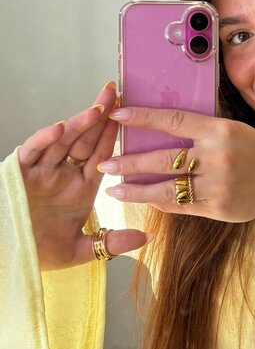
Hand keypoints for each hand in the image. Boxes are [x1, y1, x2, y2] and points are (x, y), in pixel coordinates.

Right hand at [17, 83, 149, 269]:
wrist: (8, 256)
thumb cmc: (39, 251)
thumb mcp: (79, 250)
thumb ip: (110, 243)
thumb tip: (146, 239)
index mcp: (80, 187)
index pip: (101, 154)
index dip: (113, 134)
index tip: (129, 112)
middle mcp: (62, 174)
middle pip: (83, 140)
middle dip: (99, 116)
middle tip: (115, 92)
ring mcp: (41, 171)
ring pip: (61, 142)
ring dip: (78, 124)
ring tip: (97, 109)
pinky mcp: (19, 172)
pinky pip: (33, 151)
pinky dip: (44, 139)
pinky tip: (60, 128)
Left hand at [100, 106, 254, 222]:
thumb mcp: (232, 129)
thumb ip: (200, 130)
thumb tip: (158, 127)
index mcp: (219, 130)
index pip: (172, 121)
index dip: (142, 118)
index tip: (117, 116)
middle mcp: (217, 157)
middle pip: (163, 159)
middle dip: (130, 162)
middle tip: (106, 163)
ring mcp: (218, 185)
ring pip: (167, 188)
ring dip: (137, 189)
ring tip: (114, 189)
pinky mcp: (218, 208)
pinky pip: (181, 206)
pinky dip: (159, 202)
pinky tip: (143, 199)